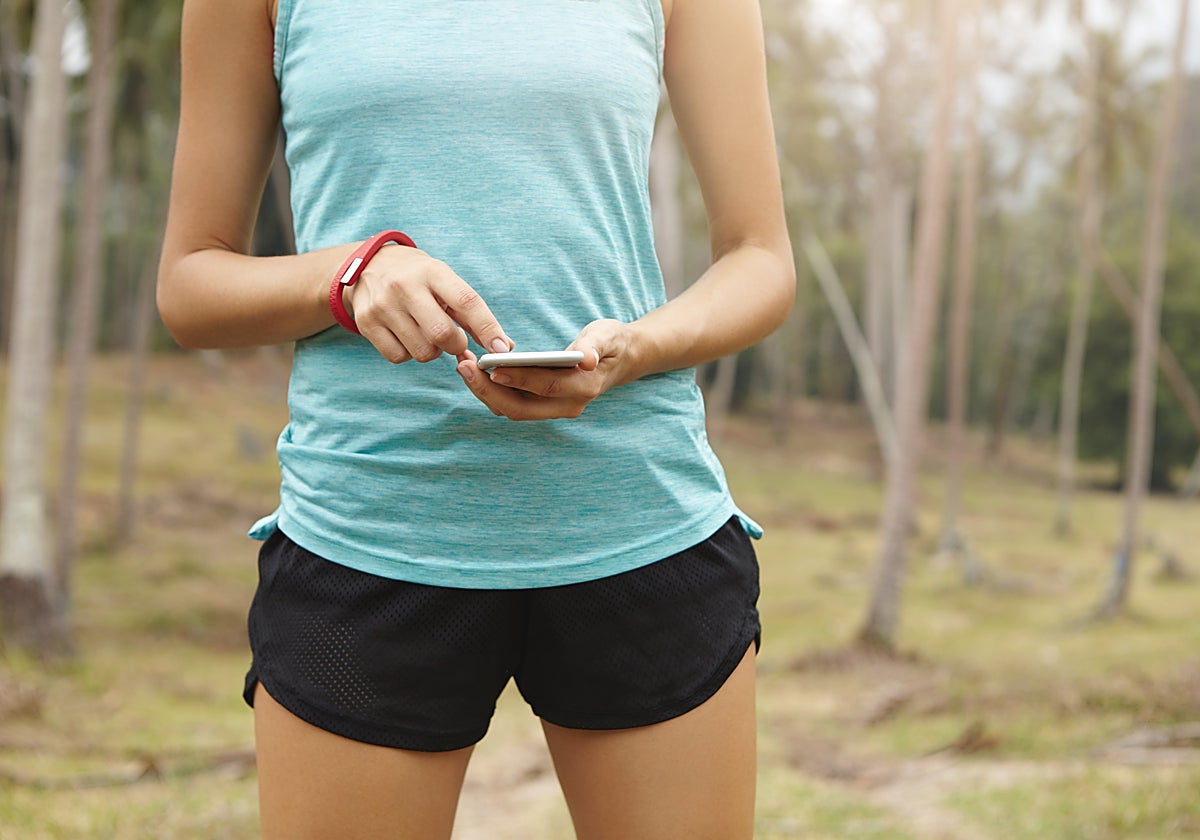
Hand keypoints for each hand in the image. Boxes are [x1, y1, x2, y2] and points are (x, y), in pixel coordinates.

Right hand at [344, 245, 512, 362]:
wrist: (370, 265)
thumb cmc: (420, 279)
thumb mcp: (445, 283)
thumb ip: (473, 314)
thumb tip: (503, 347)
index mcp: (433, 271)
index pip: (466, 301)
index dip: (488, 328)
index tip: (501, 349)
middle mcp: (405, 286)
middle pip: (442, 334)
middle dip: (456, 345)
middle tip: (454, 340)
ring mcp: (382, 305)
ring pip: (422, 351)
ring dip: (432, 351)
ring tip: (426, 333)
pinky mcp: (366, 322)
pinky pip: (398, 357)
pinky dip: (408, 353)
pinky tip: (406, 336)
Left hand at [454, 319, 637, 420]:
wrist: (617, 360)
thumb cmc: (610, 343)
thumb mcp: (608, 335)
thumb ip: (596, 345)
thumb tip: (587, 358)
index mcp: (585, 387)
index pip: (547, 386)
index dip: (519, 379)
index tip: (492, 368)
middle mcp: (568, 406)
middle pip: (521, 408)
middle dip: (489, 391)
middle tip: (464, 366)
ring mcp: (554, 410)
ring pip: (512, 410)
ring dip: (485, 392)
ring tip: (463, 365)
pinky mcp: (541, 407)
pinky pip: (511, 404)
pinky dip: (491, 391)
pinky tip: (475, 370)